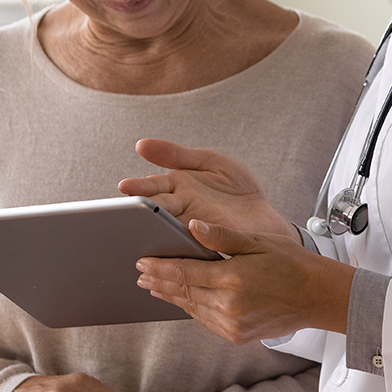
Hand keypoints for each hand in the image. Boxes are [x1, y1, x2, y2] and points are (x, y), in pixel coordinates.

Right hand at [120, 140, 298, 240]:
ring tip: (148, 231)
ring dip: (158, 233)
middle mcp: (181, 211)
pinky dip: (183, 247)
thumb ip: (176, 154)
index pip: (152, 187)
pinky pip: (192, 247)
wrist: (265, 213)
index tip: (125, 187)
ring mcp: (194, 230)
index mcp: (177, 188)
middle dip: (142, 213)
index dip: (139, 188)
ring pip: (169, 231)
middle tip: (129, 213)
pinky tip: (178, 244)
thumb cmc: (235, 188)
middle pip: (156, 212)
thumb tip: (140, 144)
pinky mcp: (209, 246)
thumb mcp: (208, 161)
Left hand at [136, 220, 355, 343]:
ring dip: (171, 296)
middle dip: (159, 282)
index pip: (185, 273)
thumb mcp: (256, 241)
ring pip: (191, 308)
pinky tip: (183, 299)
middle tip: (140, 274)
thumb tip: (190, 226)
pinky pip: (205, 319)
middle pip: (183, 292)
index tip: (142, 262)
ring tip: (154, 286)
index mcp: (231, 280)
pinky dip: (191, 307)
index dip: (160, 268)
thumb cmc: (290, 262)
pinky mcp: (237, 335)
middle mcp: (228, 307)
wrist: (317, 296)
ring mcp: (232, 325)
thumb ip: (221, 236)